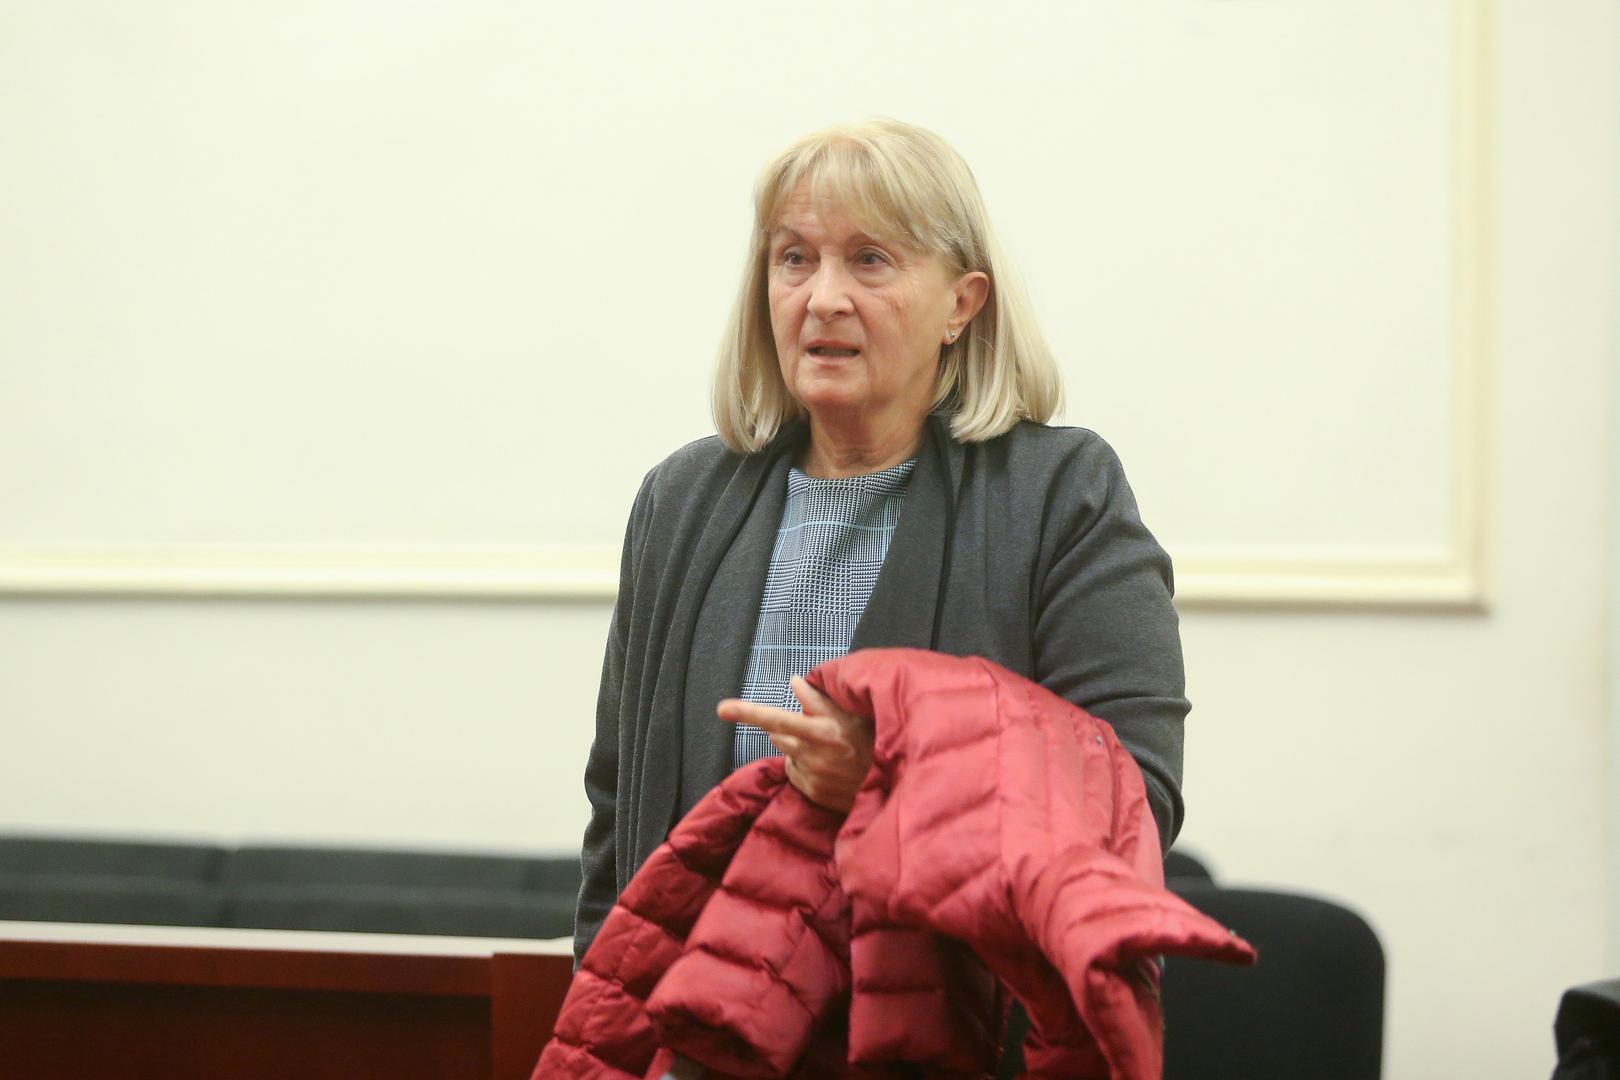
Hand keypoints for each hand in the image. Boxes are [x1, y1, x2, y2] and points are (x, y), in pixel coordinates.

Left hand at [717, 676, 873, 812]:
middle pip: (778, 735)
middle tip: (815, 729)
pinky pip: (796, 774)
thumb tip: (795, 681)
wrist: (889, 785)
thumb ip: (819, 699)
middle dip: (788, 729)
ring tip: (827, 750)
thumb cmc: (874, 743)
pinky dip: (804, 767)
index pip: (776, 718)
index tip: (722, 708)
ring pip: (787, 754)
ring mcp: (811, 777)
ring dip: (797, 748)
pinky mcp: (811, 793)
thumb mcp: (853, 715)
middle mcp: (812, 756)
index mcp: (821, 732)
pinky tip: (827, 766)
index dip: (748, 712)